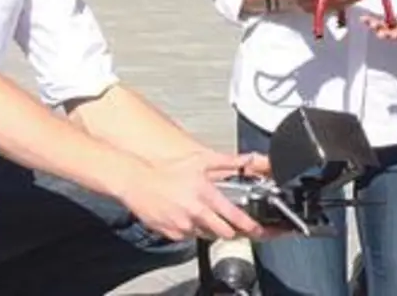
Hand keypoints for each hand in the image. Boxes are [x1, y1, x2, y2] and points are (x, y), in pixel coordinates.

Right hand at [119, 150, 271, 242]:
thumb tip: (247, 159)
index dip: (249, 226)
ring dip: (212, 229)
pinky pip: (189, 237)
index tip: (259, 230)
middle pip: (224, 233)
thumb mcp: (200, 161)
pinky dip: (193, 230)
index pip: (234, 216)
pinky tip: (188, 217)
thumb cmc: (167, 171)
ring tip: (205, 214)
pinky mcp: (172, 234)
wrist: (137, 182)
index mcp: (206, 195)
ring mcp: (183, 226)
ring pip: (207, 236)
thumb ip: (227, 161)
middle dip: (232, 231)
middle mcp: (196, 213)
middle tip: (234, 226)